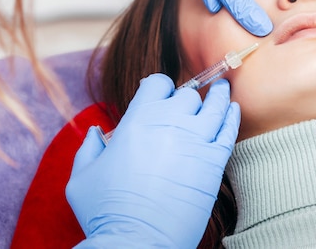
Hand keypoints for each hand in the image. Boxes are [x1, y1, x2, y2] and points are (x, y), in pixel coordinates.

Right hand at [66, 74, 239, 247]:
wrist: (137, 242)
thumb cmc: (105, 213)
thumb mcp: (81, 177)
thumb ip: (89, 149)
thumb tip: (95, 132)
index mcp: (138, 120)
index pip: (158, 83)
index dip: (160, 86)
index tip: (163, 93)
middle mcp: (169, 123)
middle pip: (187, 95)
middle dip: (187, 98)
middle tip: (190, 103)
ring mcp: (195, 141)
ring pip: (215, 105)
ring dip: (219, 95)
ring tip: (223, 89)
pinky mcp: (213, 162)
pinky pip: (229, 130)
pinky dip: (232, 116)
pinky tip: (233, 110)